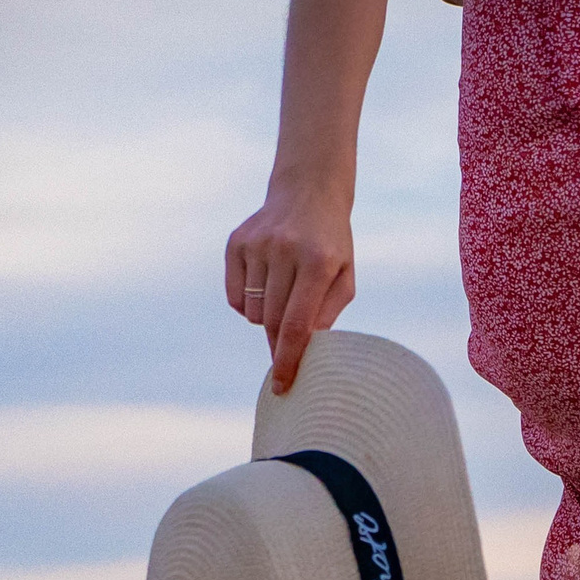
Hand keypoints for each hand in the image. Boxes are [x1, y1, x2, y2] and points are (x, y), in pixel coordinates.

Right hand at [225, 184, 356, 394]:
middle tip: (289, 342)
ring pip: (253, 313)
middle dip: (280, 342)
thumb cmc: (332, 245)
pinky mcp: (236, 243)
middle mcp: (284, 251)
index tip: (281, 387)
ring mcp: (256, 245)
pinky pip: (235, 298)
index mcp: (317, 263)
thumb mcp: (344, 278)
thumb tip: (305, 350)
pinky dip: (249, 304)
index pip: (297, 325)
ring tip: (284, 295)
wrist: (307, 193)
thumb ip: (327, 315)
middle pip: (273, 323)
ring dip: (266, 319)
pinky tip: (265, 284)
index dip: (288, 360)